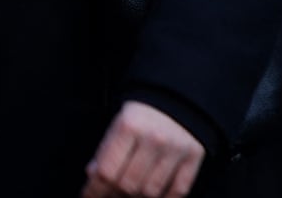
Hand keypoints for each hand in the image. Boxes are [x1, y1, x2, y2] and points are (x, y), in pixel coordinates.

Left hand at [81, 101, 204, 197]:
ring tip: (127, 195)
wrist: (177, 95)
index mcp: (129, 126)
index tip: (87, 196)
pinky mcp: (194, 157)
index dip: (94, 190)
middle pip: (128, 184)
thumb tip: (93, 177)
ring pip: (151, 192)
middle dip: (113, 195)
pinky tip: (151, 196)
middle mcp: (153, 138)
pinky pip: (178, 190)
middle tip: (107, 195)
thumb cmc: (142, 113)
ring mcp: (176, 149)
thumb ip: (105, 150)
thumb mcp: (118, 124)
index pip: (107, 170)